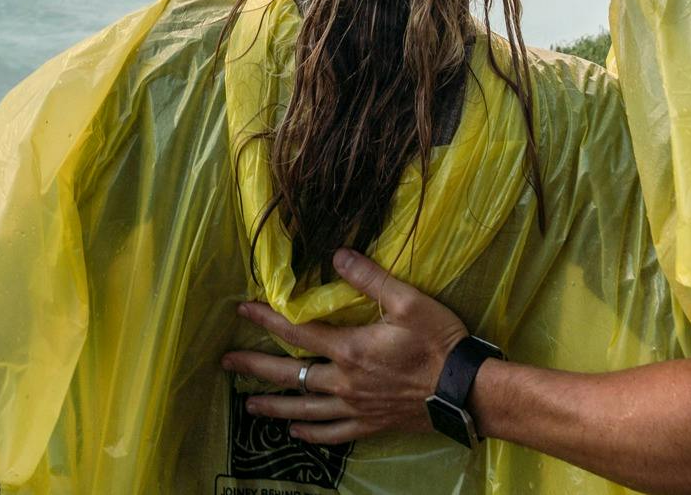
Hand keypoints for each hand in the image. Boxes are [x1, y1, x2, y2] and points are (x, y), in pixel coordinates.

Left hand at [220, 248, 468, 445]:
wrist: (463, 389)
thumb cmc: (438, 341)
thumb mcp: (409, 301)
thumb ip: (370, 278)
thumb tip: (337, 255)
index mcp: (350, 349)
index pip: (298, 331)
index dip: (268, 318)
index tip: (243, 309)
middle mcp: (344, 381)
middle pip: (290, 374)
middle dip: (255, 366)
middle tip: (226, 363)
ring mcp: (355, 407)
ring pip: (304, 409)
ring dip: (274, 405)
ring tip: (249, 404)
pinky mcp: (369, 425)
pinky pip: (331, 434)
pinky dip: (310, 433)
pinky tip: (295, 432)